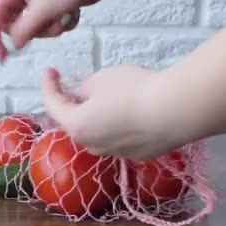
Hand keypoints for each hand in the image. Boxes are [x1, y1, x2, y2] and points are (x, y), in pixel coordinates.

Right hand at [0, 0, 109, 61]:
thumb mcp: (41, 9)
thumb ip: (23, 31)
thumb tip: (13, 45)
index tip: (3, 56)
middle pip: (14, 26)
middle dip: (32, 32)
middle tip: (46, 25)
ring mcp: (39, 1)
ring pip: (34, 29)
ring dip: (50, 28)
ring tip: (64, 15)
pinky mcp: (54, 6)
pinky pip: (50, 26)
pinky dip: (61, 24)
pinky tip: (72, 12)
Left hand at [40, 65, 192, 159]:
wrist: (177, 110)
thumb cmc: (133, 90)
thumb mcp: (101, 79)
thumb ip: (84, 88)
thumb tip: (82, 96)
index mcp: (77, 125)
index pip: (52, 105)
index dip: (48, 85)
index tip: (49, 70)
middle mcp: (92, 145)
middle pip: (74, 123)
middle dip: (70, 105)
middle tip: (71, 86)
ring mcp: (117, 153)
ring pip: (97, 134)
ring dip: (94, 118)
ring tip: (102, 100)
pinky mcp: (140, 154)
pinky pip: (120, 138)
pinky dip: (117, 126)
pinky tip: (130, 112)